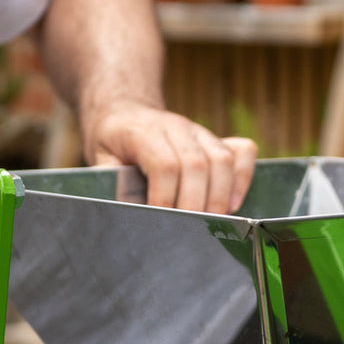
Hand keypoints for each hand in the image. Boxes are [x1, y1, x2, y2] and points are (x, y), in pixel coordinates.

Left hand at [81, 100, 257, 213]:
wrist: (125, 112)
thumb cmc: (113, 143)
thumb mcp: (100, 160)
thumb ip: (111, 183)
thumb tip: (126, 212)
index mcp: (143, 132)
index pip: (164, 164)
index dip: (165, 197)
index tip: (161, 220)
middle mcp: (176, 127)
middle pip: (197, 165)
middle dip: (195, 204)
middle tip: (187, 231)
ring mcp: (200, 132)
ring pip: (223, 160)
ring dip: (220, 197)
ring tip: (210, 223)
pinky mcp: (217, 139)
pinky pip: (243, 152)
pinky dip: (243, 178)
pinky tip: (232, 203)